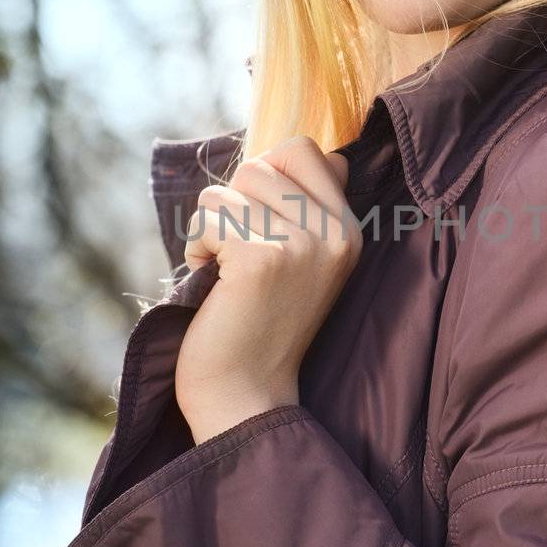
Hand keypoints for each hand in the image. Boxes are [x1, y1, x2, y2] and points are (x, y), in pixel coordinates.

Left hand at [173, 137, 362, 442]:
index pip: (304, 150)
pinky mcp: (263, 257)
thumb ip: (307, 206)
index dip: (265, 181)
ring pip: (228, 188)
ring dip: (211, 228)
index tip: (260, 230)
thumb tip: (310, 152)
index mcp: (349, 231)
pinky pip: (208, 214)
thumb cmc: (259, 325)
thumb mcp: (304, 260)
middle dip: (233, 206)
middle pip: (260, 164)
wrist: (247, 396)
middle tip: (237, 256)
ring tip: (225, 272)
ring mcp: (303, 244)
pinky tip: (212, 283)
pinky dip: (197, 247)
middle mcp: (335, 233)